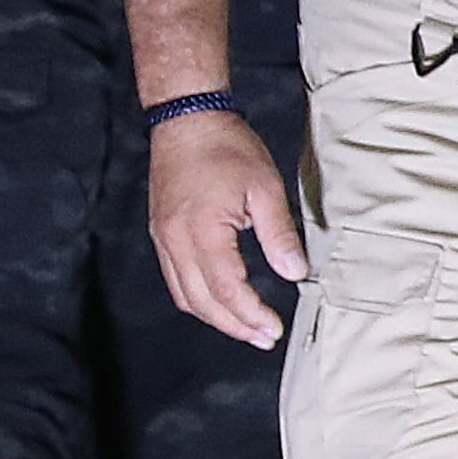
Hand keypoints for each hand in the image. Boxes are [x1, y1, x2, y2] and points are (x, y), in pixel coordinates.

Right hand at [148, 106, 306, 345]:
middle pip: (202, 302)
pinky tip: (219, 303)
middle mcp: (175, 242)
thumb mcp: (264, 187)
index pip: (226, 289)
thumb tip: (295, 272)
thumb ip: (279, 234)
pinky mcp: (162, 234)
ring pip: (185, 296)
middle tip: (264, 338)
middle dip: (234, 326)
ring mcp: (164, 239)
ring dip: (215, 318)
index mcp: (201, 231)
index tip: (274, 328)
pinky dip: (198, 299)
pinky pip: (175, 280)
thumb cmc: (226, 148)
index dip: (251, 314)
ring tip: (246, 328)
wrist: (187, 120)